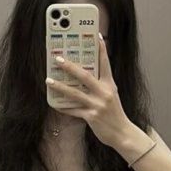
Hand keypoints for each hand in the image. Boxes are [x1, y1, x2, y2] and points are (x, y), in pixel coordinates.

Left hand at [47, 34, 130, 148]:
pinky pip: (73, 110)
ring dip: (60, 86)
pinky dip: (63, 106)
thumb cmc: (115, 113)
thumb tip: (83, 75)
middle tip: (58, 59)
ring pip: (75, 93)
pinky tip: (54, 103)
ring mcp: (97, 105)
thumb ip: (100, 85)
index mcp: (110, 85)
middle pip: (85, 76)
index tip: (97, 36)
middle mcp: (104, 93)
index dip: (101, 49)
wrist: (122, 133)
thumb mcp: (111, 95)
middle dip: (70, 67)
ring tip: (48, 80)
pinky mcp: (91, 117)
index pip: (106, 63)